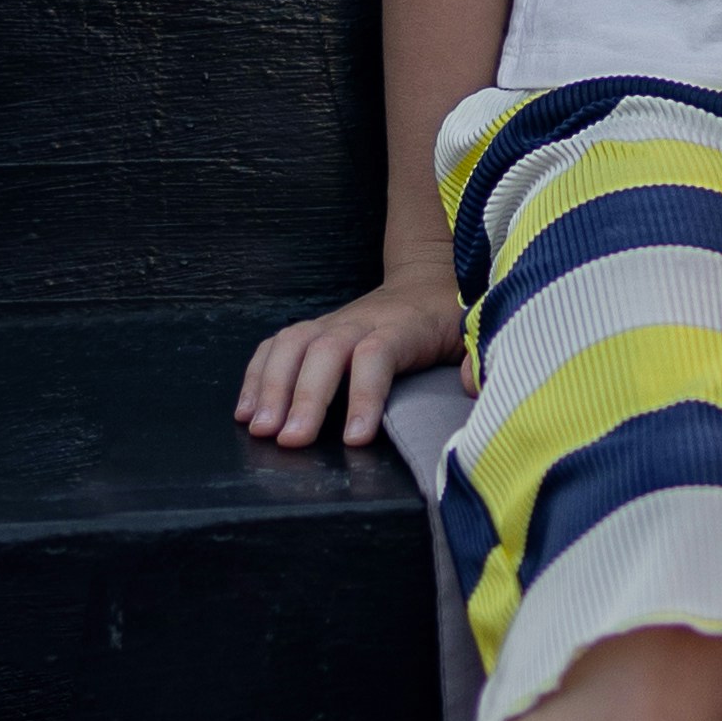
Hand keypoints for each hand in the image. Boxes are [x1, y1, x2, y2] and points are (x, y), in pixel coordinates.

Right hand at [236, 271, 463, 451]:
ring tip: (260, 429)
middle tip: (290, 441)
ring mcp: (332, 322)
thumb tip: (471, 386)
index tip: (354, 438)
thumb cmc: (450, 318)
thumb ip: (475, 359)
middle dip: (305, 397)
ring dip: (271, 387)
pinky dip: (256, 375)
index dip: (363, 395)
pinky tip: (246, 411)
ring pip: (293, 345)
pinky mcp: (314, 329)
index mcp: (404, 327)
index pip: (377, 355)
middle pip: (325, 352)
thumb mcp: (475, 334)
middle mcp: (361, 321)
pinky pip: (276, 345)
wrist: (428, 278)